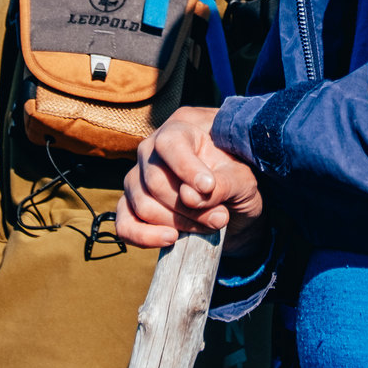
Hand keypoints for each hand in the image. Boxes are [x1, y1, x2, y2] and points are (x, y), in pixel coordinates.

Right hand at [116, 107, 265, 259]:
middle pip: (155, 180)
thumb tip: (189, 197)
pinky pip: (124, 222)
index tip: (208, 187)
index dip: (186, 167)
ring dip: (177, 223)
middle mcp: (152, 149)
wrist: (235, 204)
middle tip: (220, 217)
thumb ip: (223, 184)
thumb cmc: (239, 180)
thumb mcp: (243, 179)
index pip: (170, 143)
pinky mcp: (132, 205)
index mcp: (182, 128)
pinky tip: (171, 239)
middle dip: (189, 207)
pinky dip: (144, 237)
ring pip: (142, 204)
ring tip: (209, 225)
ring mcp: (137, 177)